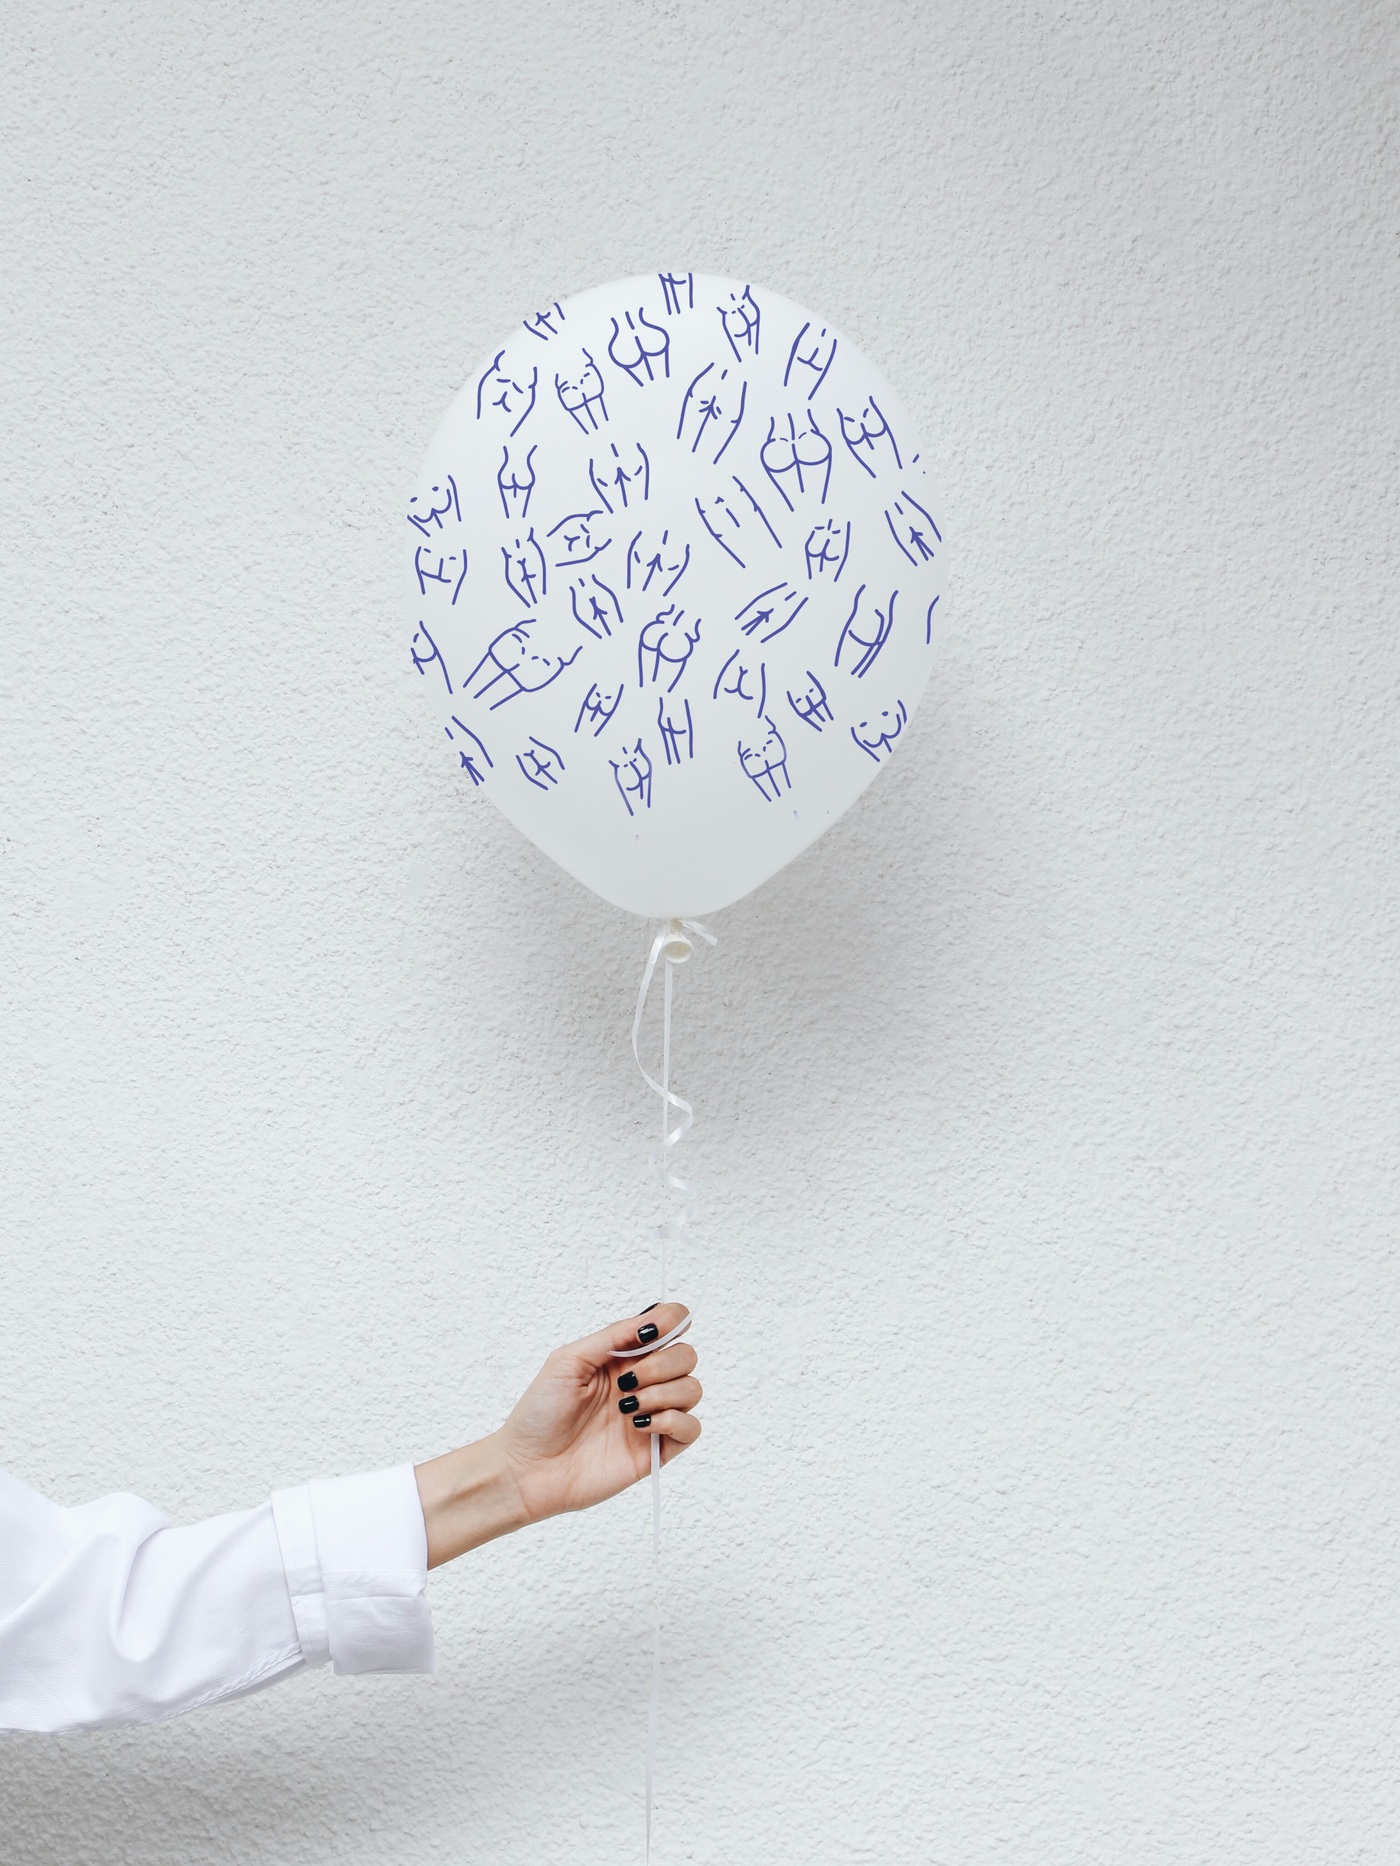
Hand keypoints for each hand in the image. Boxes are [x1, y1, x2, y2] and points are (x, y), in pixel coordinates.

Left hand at [415, 1304, 700, 1568]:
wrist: (528, 1469)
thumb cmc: (539, 1414)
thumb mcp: (569, 1360)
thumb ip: (612, 1336)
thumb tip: (652, 1319)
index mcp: (622, 1356)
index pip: (670, 1326)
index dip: (672, 1321)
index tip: (651, 1333)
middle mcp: (642, 1382)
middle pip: (686, 1356)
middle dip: (662, 1363)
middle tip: (626, 1381)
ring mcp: (652, 1416)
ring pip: (693, 1389)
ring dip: (664, 1392)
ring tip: (627, 1407)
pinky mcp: (656, 1451)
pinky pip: (692, 1429)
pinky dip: (674, 1421)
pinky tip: (640, 1425)